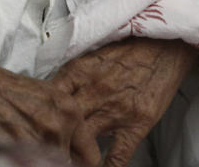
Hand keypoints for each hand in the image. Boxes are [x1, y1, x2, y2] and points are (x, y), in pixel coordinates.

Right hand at [0, 27, 100, 165]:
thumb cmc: (5, 90)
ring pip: (46, 164)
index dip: (80, 163)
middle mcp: (59, 127)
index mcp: (70, 111)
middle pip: (68, 163)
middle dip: (54, 160)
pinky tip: (10, 151)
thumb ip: (65, 123)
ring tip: (20, 146)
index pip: (91, 157)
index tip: (72, 162)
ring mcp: (37, 140)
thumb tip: (75, 154)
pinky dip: (20, 160)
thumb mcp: (46, 97)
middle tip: (38, 152)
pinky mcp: (16, 150)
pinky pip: (29, 162)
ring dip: (36, 160)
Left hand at [52, 38, 197, 166]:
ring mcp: (115, 109)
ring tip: (68, 161)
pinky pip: (118, 154)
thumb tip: (50, 94)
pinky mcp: (137, 123)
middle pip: (63, 123)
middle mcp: (93, 91)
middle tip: (47, 149)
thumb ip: (71, 76)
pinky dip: (107, 166)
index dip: (40, 116)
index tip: (35, 129)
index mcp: (78, 72)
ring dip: (74, 153)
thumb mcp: (92, 55)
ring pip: (84, 140)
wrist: (163, 44)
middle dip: (54, 138)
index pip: (49, 100)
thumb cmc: (126, 49)